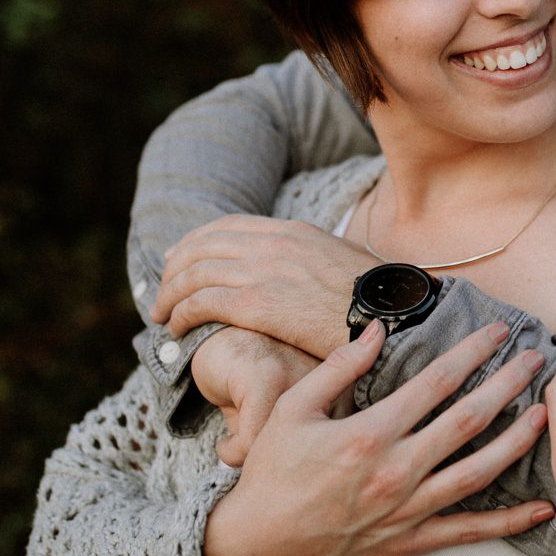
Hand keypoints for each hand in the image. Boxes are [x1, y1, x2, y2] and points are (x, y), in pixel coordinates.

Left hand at [152, 214, 371, 357]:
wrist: (392, 317)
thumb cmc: (377, 301)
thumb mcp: (344, 262)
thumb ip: (317, 258)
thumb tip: (313, 268)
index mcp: (293, 231)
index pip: (229, 227)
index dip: (196, 241)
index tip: (179, 257)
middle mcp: (273, 244)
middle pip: (203, 246)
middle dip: (174, 269)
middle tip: (162, 291)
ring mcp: (263, 271)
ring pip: (195, 275)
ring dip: (170, 296)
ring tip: (163, 316)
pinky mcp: (258, 304)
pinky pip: (202, 303)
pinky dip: (181, 314)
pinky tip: (177, 329)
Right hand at [201, 320, 554, 555]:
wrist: (257, 547)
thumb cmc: (272, 474)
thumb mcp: (292, 409)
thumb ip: (338, 368)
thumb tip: (375, 330)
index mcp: (369, 434)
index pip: (436, 382)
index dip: (472, 352)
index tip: (498, 331)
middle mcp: (396, 471)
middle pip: (469, 420)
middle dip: (507, 384)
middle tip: (536, 358)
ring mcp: (407, 510)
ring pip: (479, 472)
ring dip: (518, 441)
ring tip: (546, 413)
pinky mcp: (410, 542)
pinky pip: (468, 531)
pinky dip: (508, 522)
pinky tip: (541, 508)